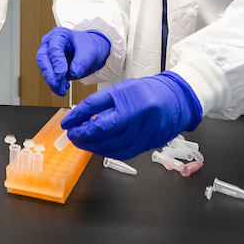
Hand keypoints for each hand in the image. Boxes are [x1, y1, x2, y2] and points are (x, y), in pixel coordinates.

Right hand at [35, 28, 110, 95]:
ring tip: (62, 90)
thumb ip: (82, 62)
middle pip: (43, 58)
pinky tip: (62, 89)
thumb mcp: (90, 52)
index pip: (54, 48)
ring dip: (52, 81)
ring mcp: (49, 55)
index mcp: (59, 35)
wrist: (92, 52)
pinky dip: (55, 85)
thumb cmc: (90, 47)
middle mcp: (50, 44)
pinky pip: (49, 76)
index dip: (57, 61)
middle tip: (57, 84)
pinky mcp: (51, 66)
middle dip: (49, 73)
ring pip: (45, 69)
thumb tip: (74, 73)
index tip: (61, 73)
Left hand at [61, 72, 202, 159]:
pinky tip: (99, 148)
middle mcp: (140, 119)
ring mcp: (147, 135)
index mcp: (132, 102)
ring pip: (114, 147)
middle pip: (105, 133)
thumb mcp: (121, 90)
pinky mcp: (150, 145)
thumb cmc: (148, 91)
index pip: (98, 115)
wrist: (177, 99)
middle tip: (72, 136)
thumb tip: (78, 117)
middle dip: (84, 137)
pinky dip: (108, 152)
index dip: (79, 121)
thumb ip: (100, 104)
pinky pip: (125, 153)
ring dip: (94, 147)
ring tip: (82, 142)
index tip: (67, 125)